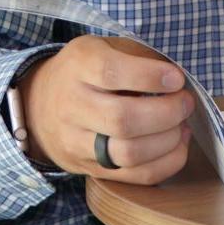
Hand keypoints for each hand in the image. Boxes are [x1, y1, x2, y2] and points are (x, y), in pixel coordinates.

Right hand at [16, 35, 194, 183]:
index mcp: (77, 67)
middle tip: (185, 103)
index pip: (110, 73)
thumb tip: (176, 80)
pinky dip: (166, 163)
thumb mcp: (101, 48)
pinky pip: (135, 176)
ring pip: (128, 153)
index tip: (176, 79)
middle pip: (122, 120)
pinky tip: (176, 145)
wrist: (38, 107)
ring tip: (182, 126)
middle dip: (167, 113)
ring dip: (168, 141)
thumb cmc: (83, 72)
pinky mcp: (90, 168)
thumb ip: (135, 56)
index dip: (149, 76)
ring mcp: (77, 142)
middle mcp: (72, 106)